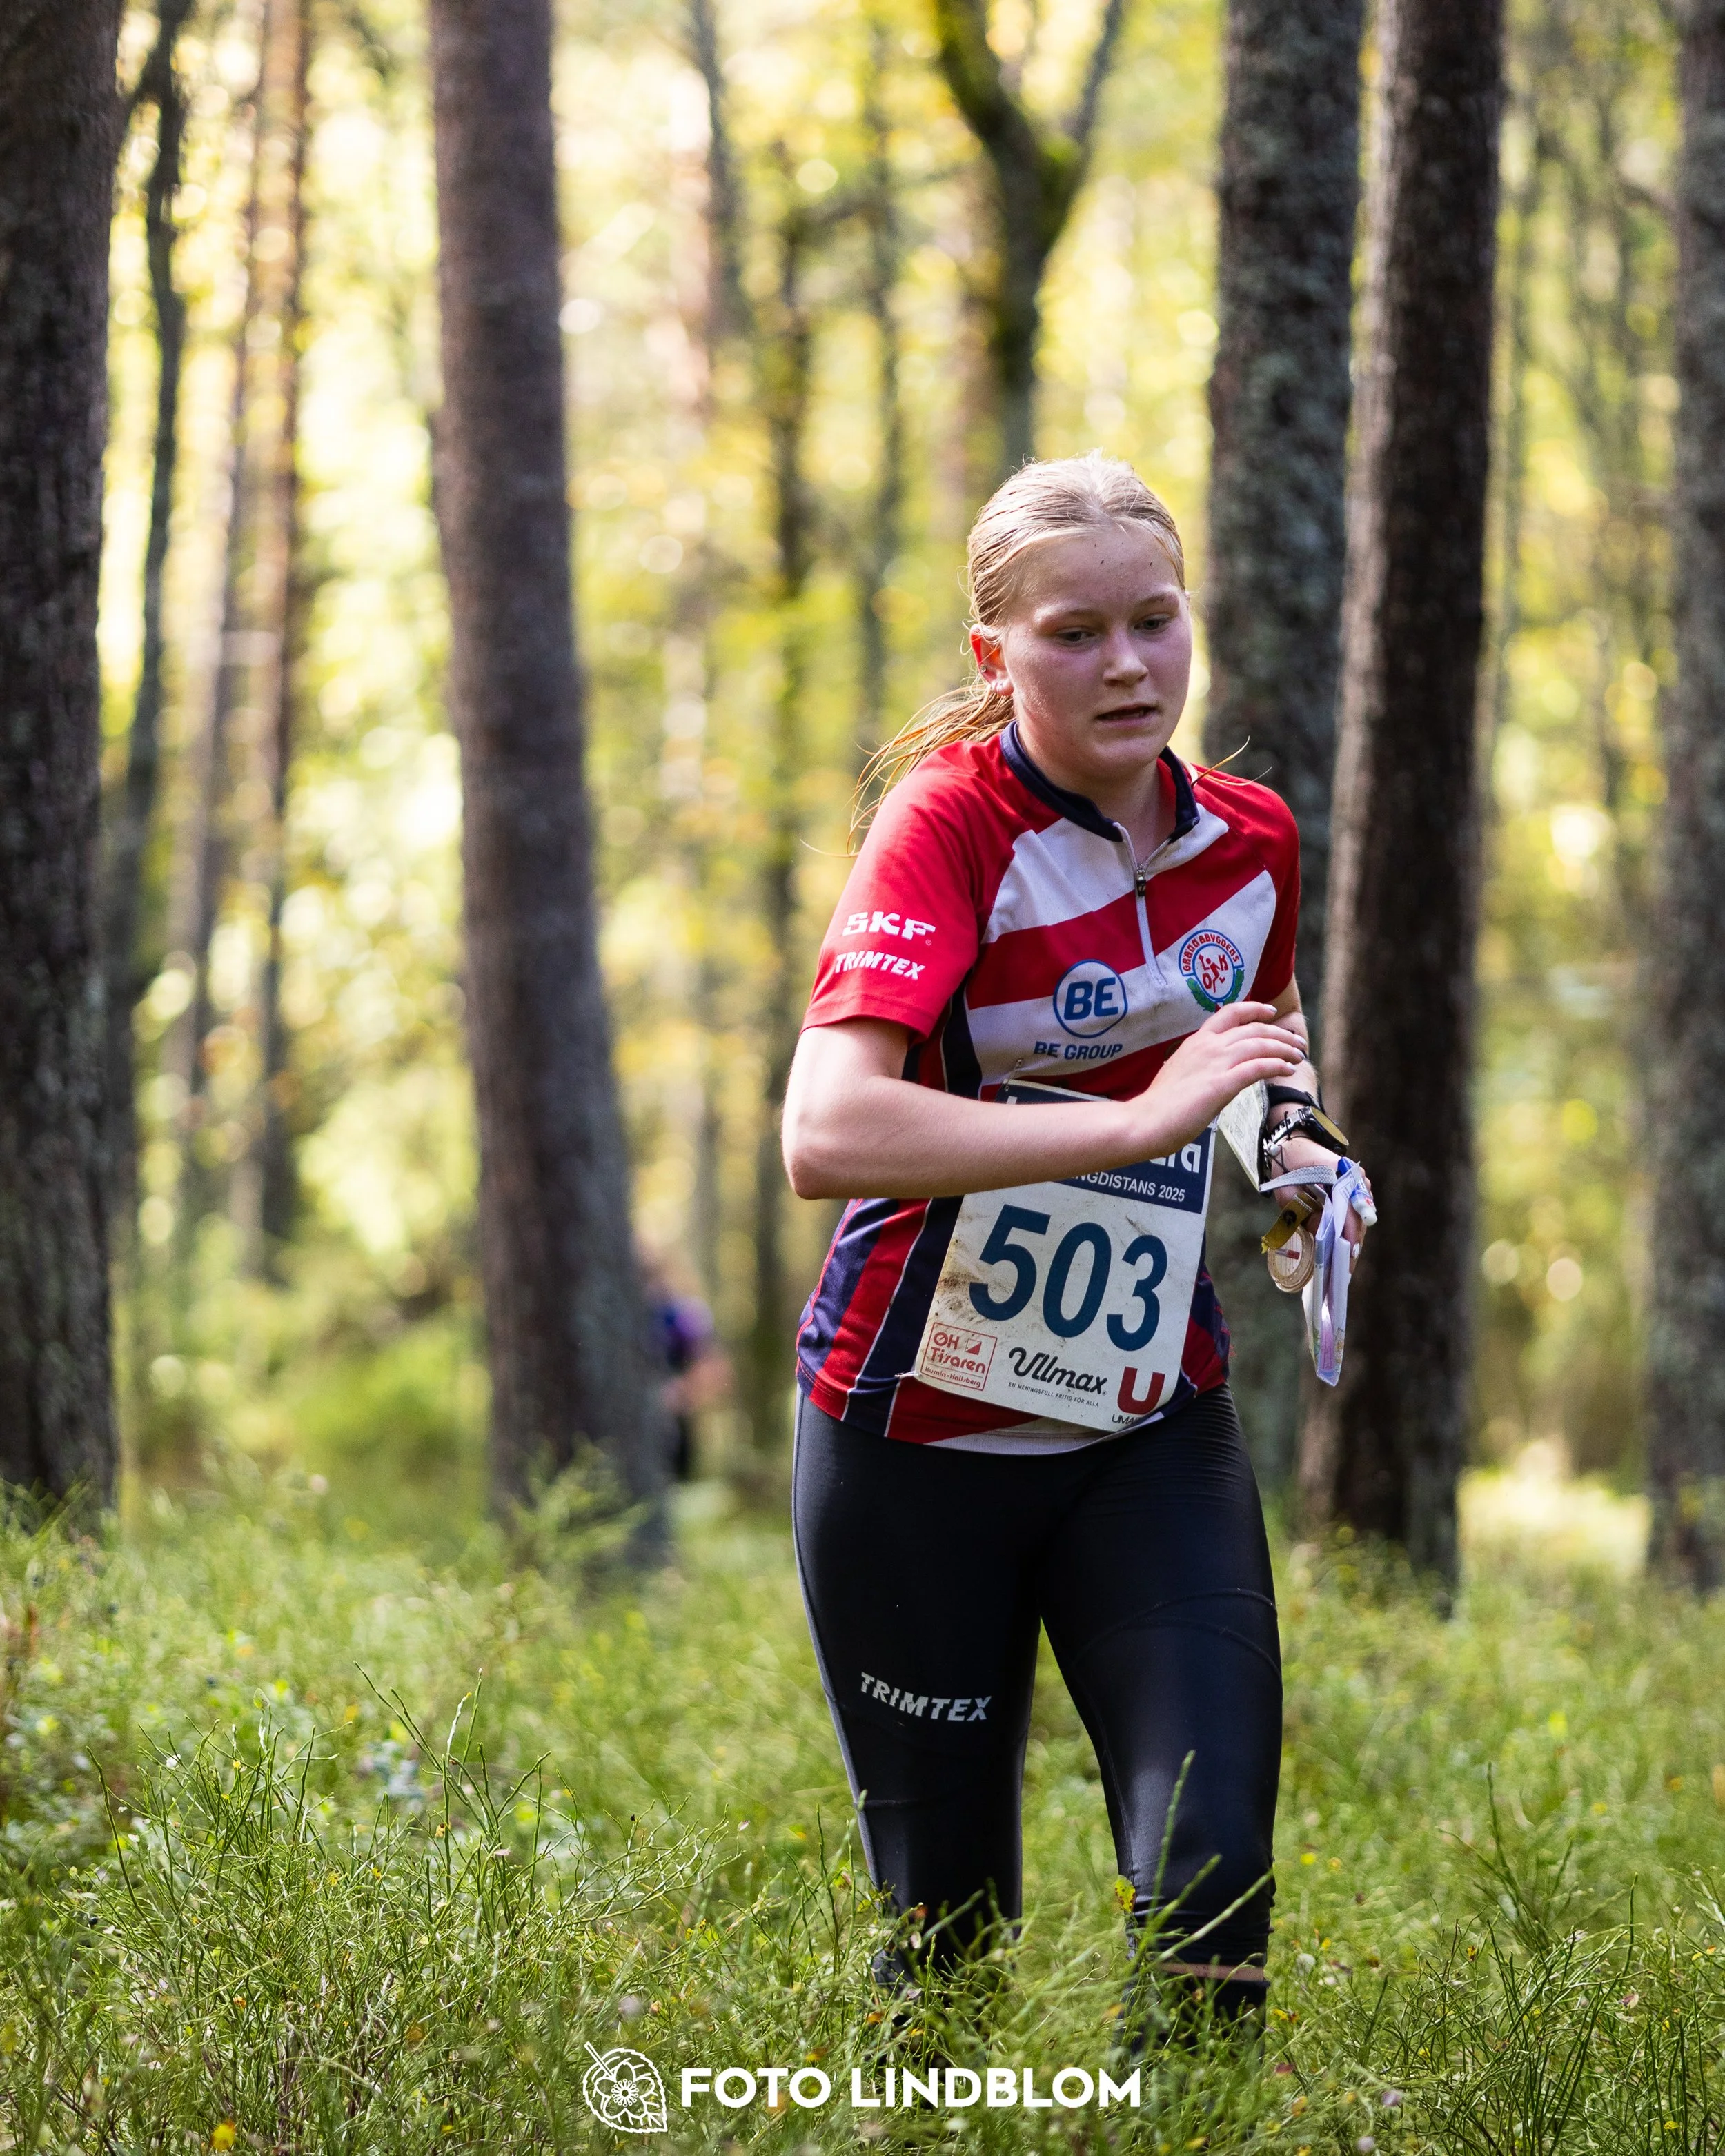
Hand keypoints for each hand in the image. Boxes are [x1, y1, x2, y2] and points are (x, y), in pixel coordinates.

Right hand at [1132, 1001, 1305, 1154]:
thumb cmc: (1160, 1105)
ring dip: (1284, 1049)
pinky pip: (1258, 1068)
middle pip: (1253, 1028)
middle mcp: (1208, 1046)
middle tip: (1296, 1043)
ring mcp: (1215, 1063)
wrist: (1145, 1121)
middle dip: (1280, 1033)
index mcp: (1196, 1041)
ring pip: (1260, 1045)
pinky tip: (1287, 1070)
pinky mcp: (1221, 1084)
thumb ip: (1200, 1066)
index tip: (1271, 1013)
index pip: (1230, 1012)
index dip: (1254, 1009)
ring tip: (1298, 1057)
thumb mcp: (1181, 1073)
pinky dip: (1276, 1066)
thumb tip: (1216, 1072)